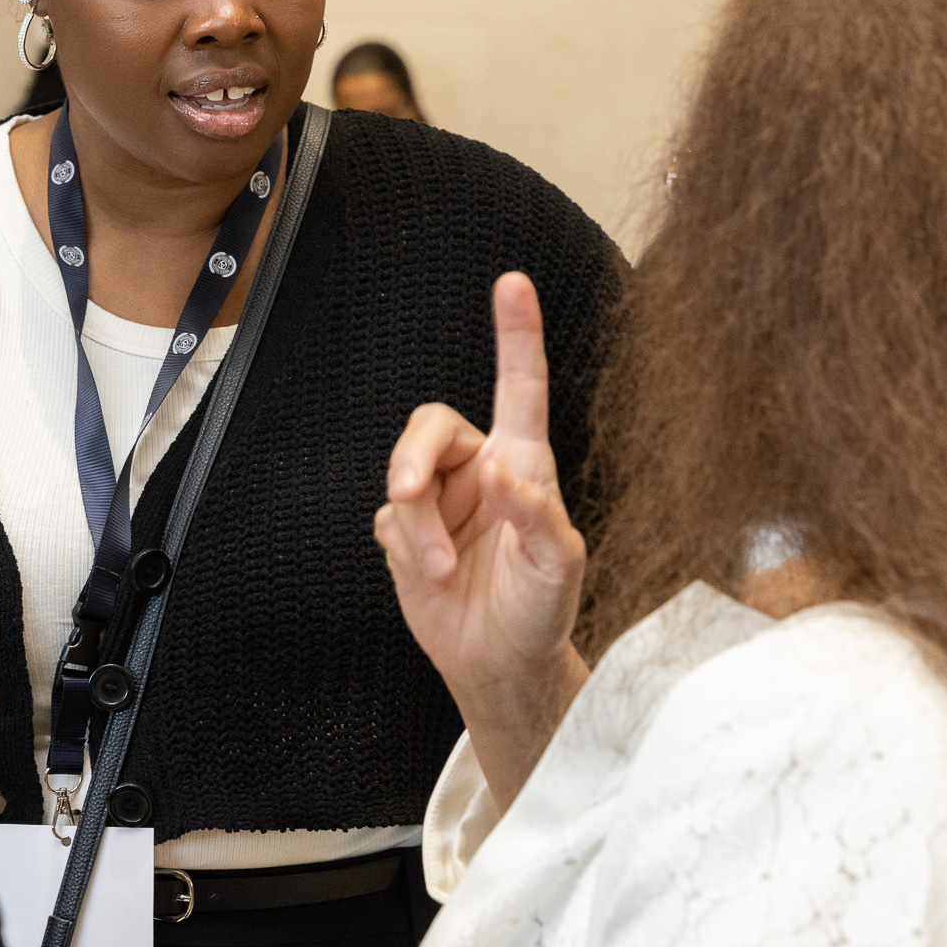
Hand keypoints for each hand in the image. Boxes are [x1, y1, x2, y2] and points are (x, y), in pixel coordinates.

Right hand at [375, 272, 589, 806]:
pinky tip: (433, 575)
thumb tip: (499, 473)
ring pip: (400, 474)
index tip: (512, 284)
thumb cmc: (542, 609)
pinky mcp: (405, 530)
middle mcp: (479, 468)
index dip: (515, 334)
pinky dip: (406, 549)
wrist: (498, 663)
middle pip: (429, 425)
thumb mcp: (558, 566)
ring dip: (415, 524)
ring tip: (439, 568)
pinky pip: (387, 519)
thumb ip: (534, 514)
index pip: (519, 386)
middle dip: (411, 457)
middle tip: (405, 494)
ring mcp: (438, 498)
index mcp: (525, 462)